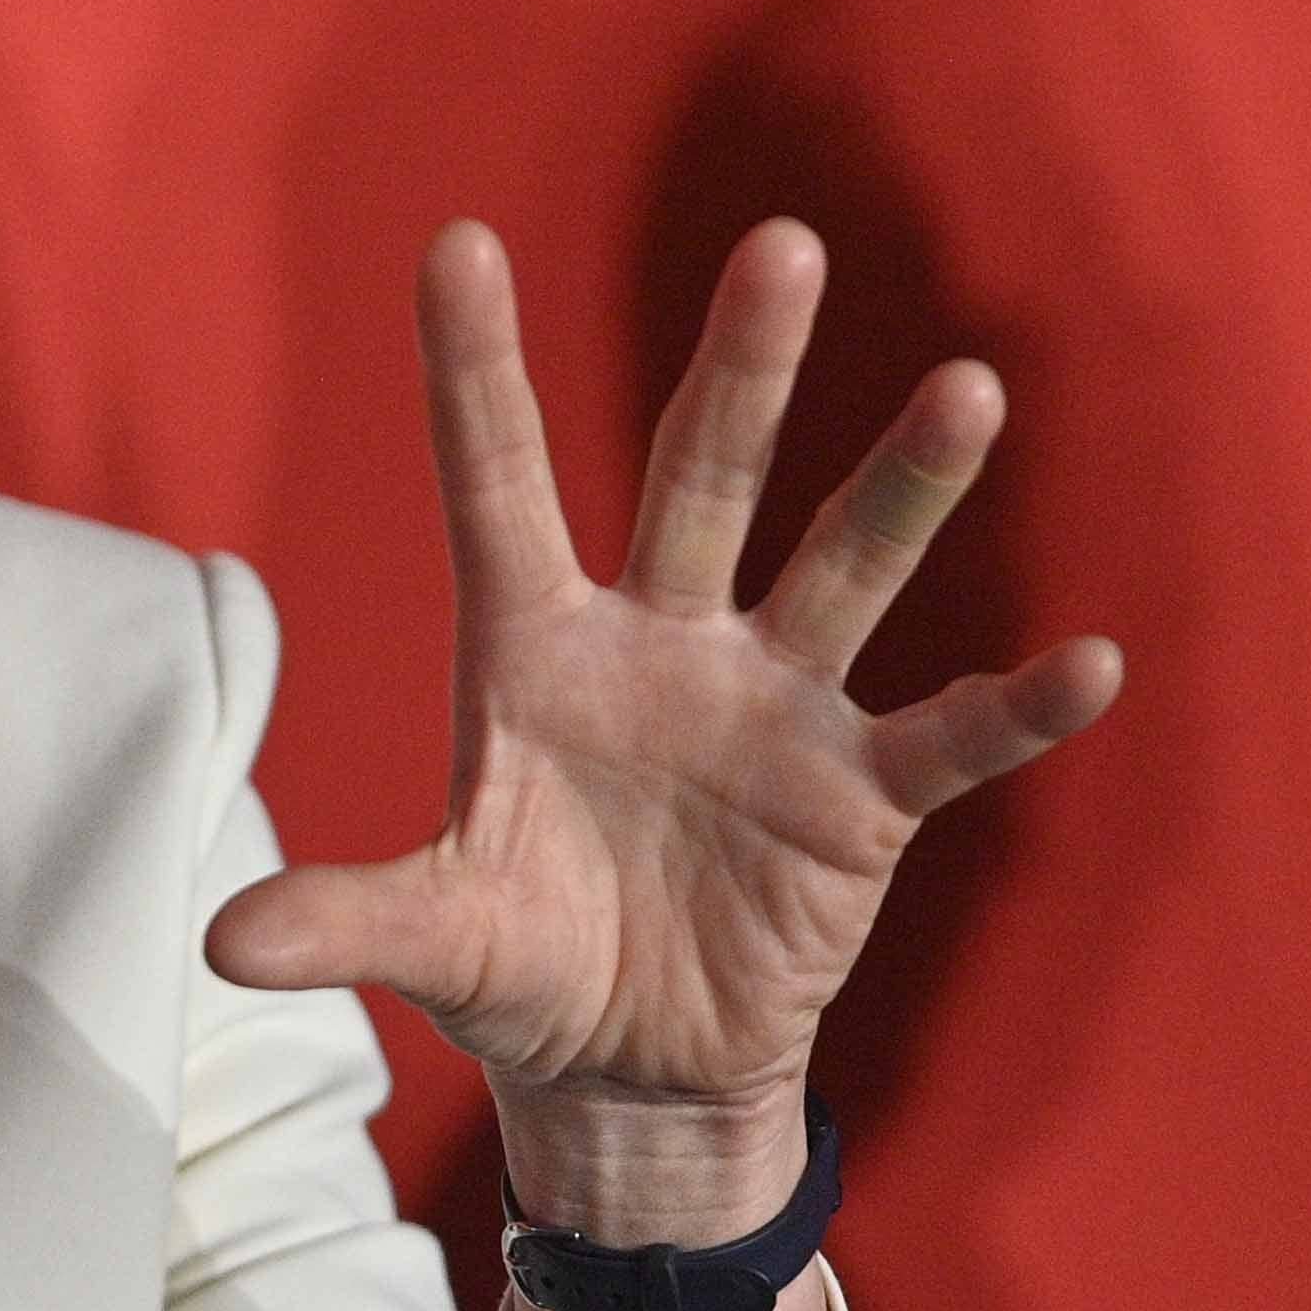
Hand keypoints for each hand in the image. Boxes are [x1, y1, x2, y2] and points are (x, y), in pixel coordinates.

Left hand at [209, 219, 1120, 1204]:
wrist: (631, 1071)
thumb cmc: (524, 968)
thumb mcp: (436, 938)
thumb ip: (347, 919)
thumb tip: (221, 942)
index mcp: (536, 650)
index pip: (498, 483)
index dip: (477, 369)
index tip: (455, 239)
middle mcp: (662, 645)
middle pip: (702, 479)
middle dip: (744, 369)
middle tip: (780, 244)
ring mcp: (771, 708)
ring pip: (843, 570)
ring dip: (906, 488)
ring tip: (968, 390)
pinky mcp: (857, 798)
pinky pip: (949, 737)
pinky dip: (1017, 706)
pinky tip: (1089, 662)